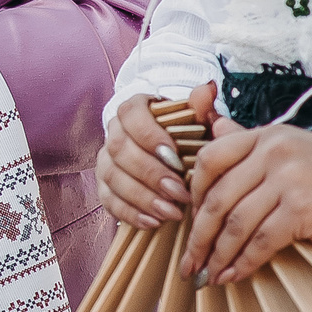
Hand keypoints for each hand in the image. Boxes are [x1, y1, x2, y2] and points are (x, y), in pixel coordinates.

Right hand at [96, 86, 205, 228]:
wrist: (172, 152)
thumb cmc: (187, 135)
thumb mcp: (198, 120)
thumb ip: (201, 107)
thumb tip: (206, 88)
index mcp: (133, 110)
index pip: (131, 116)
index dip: (149, 136)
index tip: (175, 156)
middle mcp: (113, 132)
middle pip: (120, 150)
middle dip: (150, 174)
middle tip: (180, 193)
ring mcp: (106, 159)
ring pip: (112, 176)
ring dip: (141, 197)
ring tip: (171, 213)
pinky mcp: (104, 184)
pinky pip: (107, 199)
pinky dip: (129, 212)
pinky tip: (153, 222)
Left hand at [182, 102, 311, 287]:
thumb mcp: (295, 153)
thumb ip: (253, 146)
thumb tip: (213, 128)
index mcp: (269, 135)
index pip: (211, 157)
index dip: (194, 193)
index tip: (187, 218)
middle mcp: (275, 150)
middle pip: (218, 195)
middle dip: (198, 234)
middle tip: (187, 262)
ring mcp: (290, 177)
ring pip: (236, 222)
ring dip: (217, 255)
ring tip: (208, 275)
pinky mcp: (303, 208)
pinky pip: (261, 240)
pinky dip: (244, 262)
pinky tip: (234, 276)